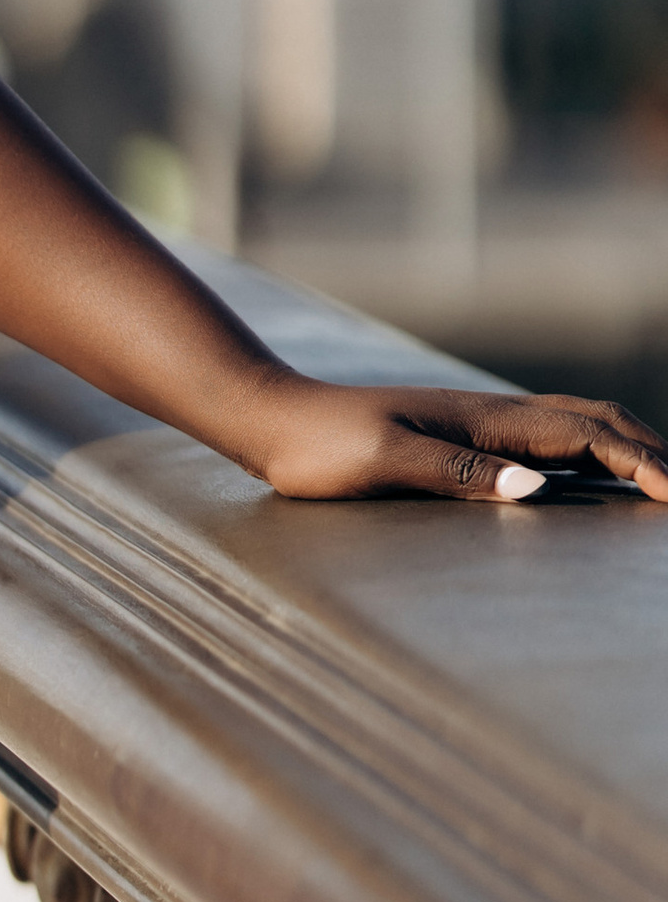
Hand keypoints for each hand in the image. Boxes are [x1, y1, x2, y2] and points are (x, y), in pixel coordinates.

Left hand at [242, 370, 667, 504]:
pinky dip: (590, 454)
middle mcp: (491, 414)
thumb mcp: (382, 463)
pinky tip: (593, 480)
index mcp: (484, 419)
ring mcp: (479, 422)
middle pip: (595, 420)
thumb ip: (459, 473)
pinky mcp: (462, 436)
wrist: (273, 418)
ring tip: (662, 483)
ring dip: (627, 447)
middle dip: (652, 450)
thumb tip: (539, 486)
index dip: (641, 463)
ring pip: (575, 426)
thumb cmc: (319, 446)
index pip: (586, 435)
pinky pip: (545, 440)